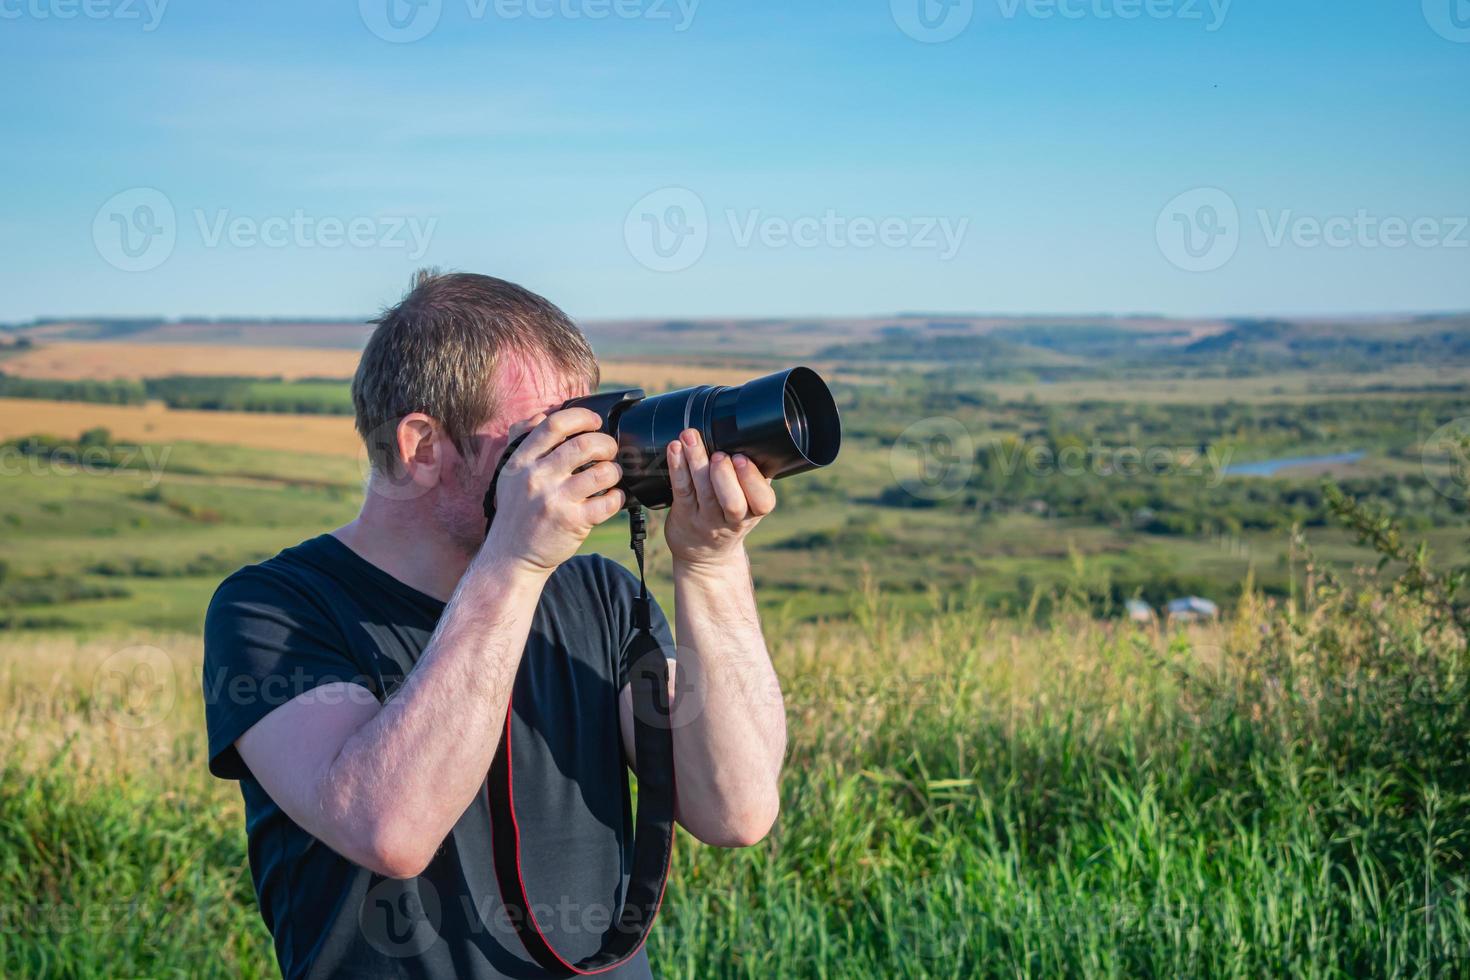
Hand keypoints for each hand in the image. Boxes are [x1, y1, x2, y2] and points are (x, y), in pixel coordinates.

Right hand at [483, 408, 625, 573]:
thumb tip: (544, 414)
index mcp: (522, 460)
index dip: (582, 417)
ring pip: (602, 472)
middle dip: (606, 444)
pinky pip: (608, 502)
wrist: (511, 555)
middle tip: (609, 450)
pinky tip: (612, 497)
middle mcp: (538, 477)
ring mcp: (555, 500)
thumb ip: (522, 440)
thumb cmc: (516, 510)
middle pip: (584, 444)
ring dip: (615, 470)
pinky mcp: (572, 522)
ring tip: (611, 475)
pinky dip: (617, 497)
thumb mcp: (510, 472)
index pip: (555, 424)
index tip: (594, 422)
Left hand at [663, 429, 776, 569]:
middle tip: (718, 455)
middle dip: (724, 475)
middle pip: (732, 501)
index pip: (762, 501)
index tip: (741, 458)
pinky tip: (674, 449)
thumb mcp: (750, 505)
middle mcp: (731, 519)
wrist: (706, 556)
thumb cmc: (730, 518)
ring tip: (690, 437)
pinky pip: (681, 490)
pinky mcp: (683, 515)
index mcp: (754, 512)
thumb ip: (755, 477)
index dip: (752, 480)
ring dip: (696, 461)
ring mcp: (705, 519)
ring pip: (703, 491)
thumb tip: (758, 438)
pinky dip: (677, 468)